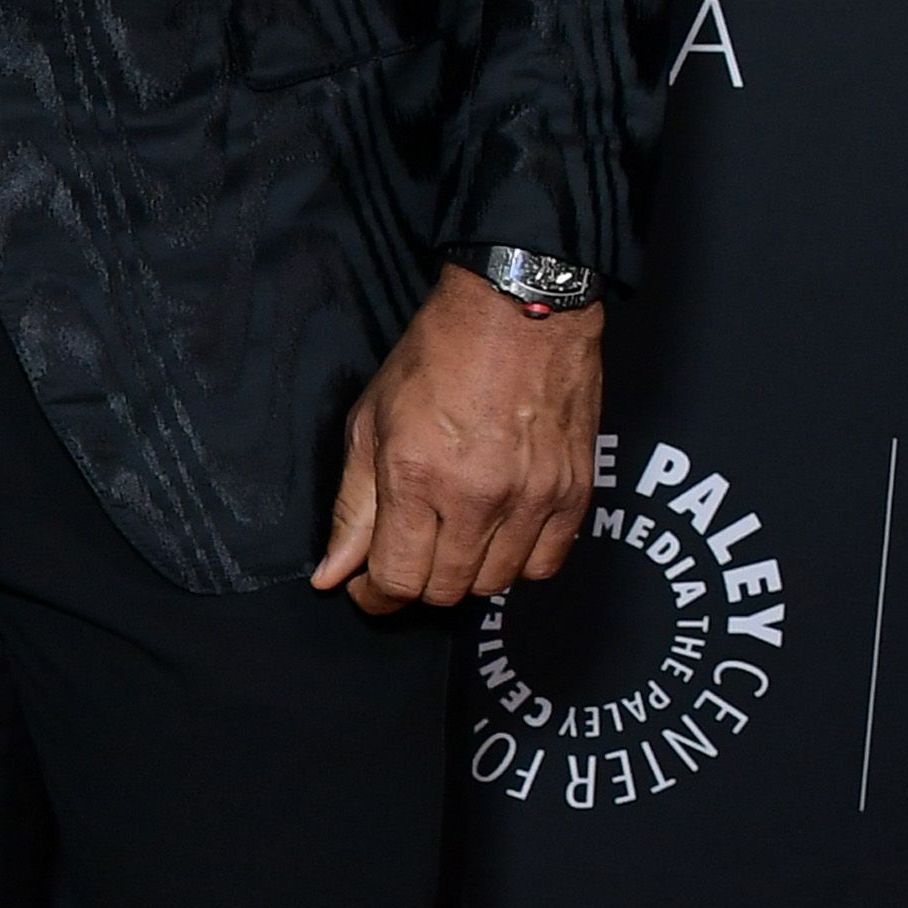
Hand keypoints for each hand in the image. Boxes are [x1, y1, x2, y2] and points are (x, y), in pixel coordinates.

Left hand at [312, 267, 602, 616]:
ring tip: (453, 538)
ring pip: (495, 583)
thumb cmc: (437, 358)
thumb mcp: (371, 423)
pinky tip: (499, 533)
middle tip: (408, 554)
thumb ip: (354, 508)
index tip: (366, 584)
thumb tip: (333, 574)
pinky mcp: (574, 492)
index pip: (397, 580)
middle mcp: (478, 496)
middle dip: (417, 584)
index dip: (375, 595)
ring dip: (466, 573)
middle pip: (446, 591)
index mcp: (417, 477)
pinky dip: (519, 562)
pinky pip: (545, 564)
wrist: (519, 312)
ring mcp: (533, 498)